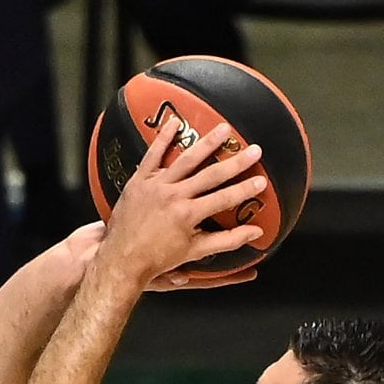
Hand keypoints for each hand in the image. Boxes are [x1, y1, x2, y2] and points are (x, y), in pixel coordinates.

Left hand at [97, 128, 266, 288]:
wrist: (122, 259)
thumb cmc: (157, 259)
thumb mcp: (195, 252)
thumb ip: (227, 240)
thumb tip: (255, 235)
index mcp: (188, 214)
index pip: (224, 198)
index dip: (245, 190)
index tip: (261, 181)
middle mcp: (173, 196)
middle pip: (210, 175)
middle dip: (235, 162)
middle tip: (254, 150)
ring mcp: (156, 186)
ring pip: (186, 160)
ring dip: (207, 143)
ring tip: (224, 129)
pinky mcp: (139, 181)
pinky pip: (152, 155)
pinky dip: (163, 138)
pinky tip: (176, 123)